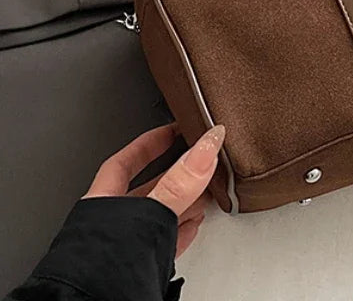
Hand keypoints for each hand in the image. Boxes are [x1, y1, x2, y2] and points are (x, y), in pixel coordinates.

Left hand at [84, 123, 225, 256]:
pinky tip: (193, 226)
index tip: (172, 130)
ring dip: (184, 202)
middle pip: (148, 188)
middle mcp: (111, 223)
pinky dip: (182, 229)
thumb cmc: (100, 268)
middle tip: (199, 159)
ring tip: (206, 191)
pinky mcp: (138, 267)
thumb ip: (181, 180)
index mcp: (102, 202)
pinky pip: (164, 241)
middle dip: (176, 174)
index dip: (150, 143)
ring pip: (158, 216)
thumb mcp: (150, 213)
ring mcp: (124, 247)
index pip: (125, 161)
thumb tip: (206, 145)